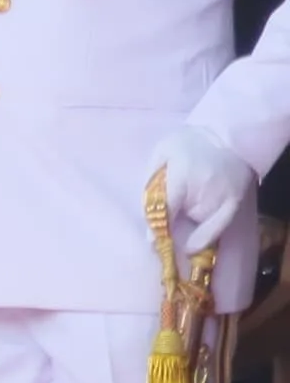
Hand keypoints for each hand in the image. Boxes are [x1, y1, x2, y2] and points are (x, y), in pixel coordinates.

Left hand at [151, 125, 261, 262]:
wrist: (226, 135)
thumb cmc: (187, 143)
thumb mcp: (162, 153)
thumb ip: (153, 178)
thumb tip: (146, 206)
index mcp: (182, 175)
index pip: (168, 207)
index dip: (158, 225)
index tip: (151, 240)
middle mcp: (204, 189)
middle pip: (183, 218)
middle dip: (171, 224)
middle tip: (160, 229)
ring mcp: (222, 197)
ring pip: (199, 224)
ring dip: (188, 227)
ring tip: (180, 220)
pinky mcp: (235, 202)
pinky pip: (219, 228)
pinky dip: (205, 238)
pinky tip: (193, 247)